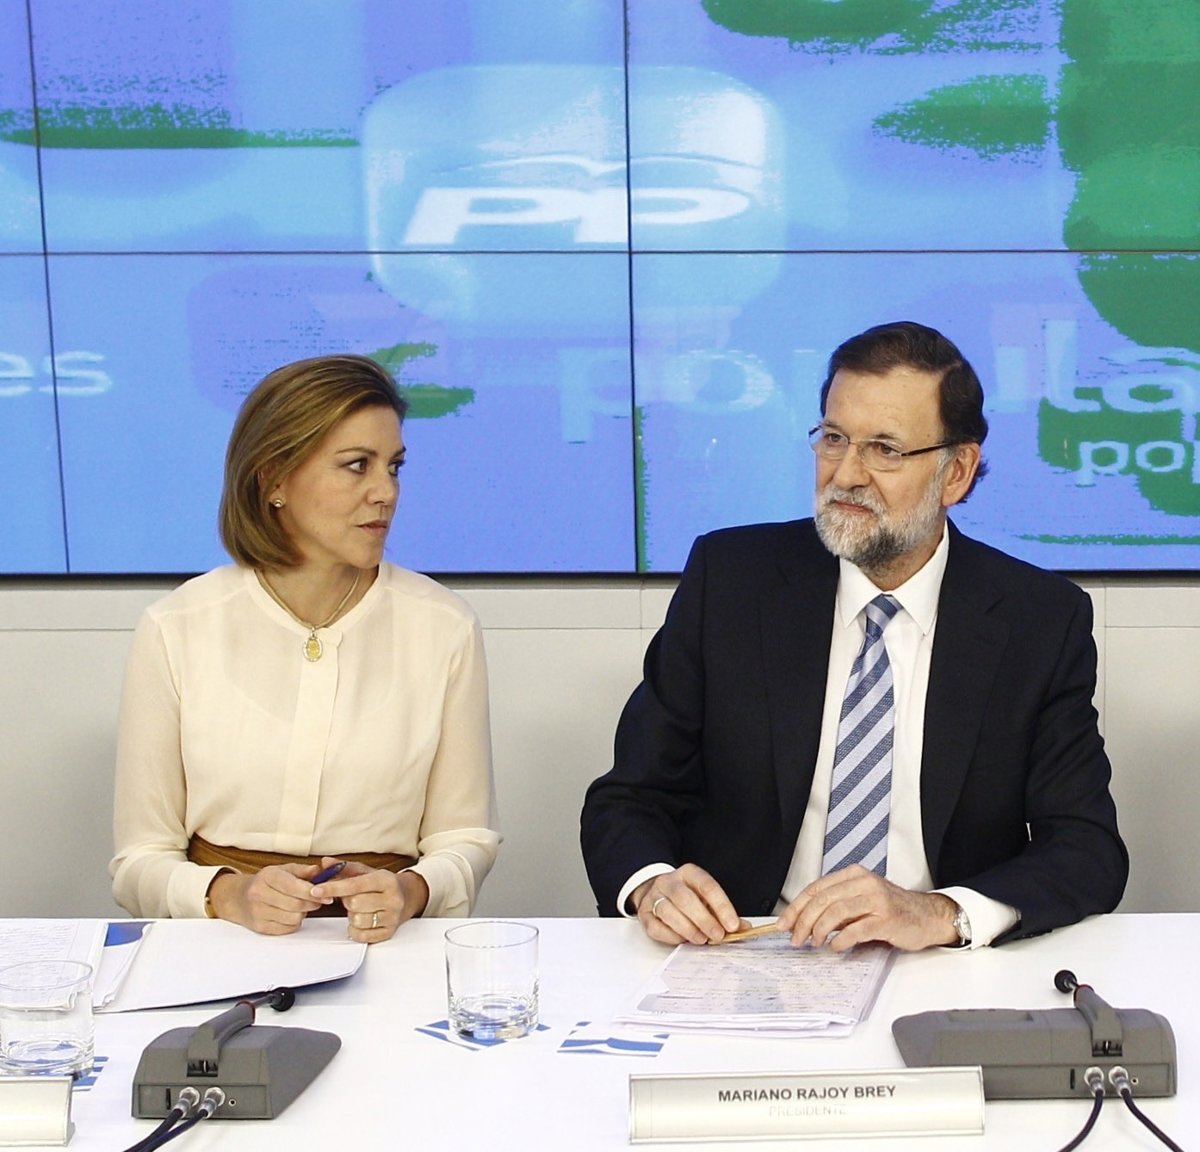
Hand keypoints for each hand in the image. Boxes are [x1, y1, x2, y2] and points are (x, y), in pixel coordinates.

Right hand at [207, 864, 323, 935]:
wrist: (239, 897)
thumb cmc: (266, 882)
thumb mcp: (283, 870)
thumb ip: (303, 871)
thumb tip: (320, 872)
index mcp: (267, 876)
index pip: (293, 886)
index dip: (312, 892)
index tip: (326, 894)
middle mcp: (259, 894)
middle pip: (296, 904)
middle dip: (312, 903)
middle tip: (318, 900)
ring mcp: (258, 912)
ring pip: (293, 918)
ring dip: (303, 913)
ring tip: (300, 905)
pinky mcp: (260, 927)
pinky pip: (287, 929)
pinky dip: (294, 922)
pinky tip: (291, 914)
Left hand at [311, 859, 428, 942]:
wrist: (408, 897)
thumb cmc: (383, 884)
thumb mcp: (366, 872)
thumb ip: (344, 868)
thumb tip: (325, 863)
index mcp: (386, 880)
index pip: (355, 885)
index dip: (333, 888)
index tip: (316, 890)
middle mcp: (392, 899)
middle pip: (354, 903)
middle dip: (347, 901)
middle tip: (352, 897)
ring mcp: (392, 917)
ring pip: (357, 920)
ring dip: (351, 915)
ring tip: (359, 909)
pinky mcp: (388, 932)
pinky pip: (361, 936)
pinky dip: (355, 929)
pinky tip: (361, 920)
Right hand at [632, 864, 746, 944]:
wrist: (656, 892)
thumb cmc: (687, 897)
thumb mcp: (706, 898)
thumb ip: (723, 913)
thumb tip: (743, 928)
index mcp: (689, 873)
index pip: (707, 886)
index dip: (722, 906)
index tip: (733, 924)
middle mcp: (669, 881)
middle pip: (685, 898)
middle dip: (704, 920)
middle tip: (717, 936)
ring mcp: (654, 896)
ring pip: (668, 911)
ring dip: (688, 929)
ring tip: (702, 939)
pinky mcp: (645, 913)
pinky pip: (656, 927)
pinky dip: (672, 936)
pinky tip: (683, 939)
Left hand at [778, 865, 958, 951]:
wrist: (928, 916)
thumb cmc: (892, 910)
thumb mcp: (861, 900)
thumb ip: (836, 907)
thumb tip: (804, 922)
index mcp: (853, 875)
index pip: (816, 888)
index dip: (796, 907)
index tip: (784, 923)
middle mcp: (864, 883)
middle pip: (822, 899)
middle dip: (803, 921)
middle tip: (795, 938)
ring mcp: (876, 899)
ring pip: (836, 912)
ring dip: (819, 930)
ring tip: (814, 943)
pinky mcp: (886, 918)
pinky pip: (856, 929)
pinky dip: (841, 939)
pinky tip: (835, 947)